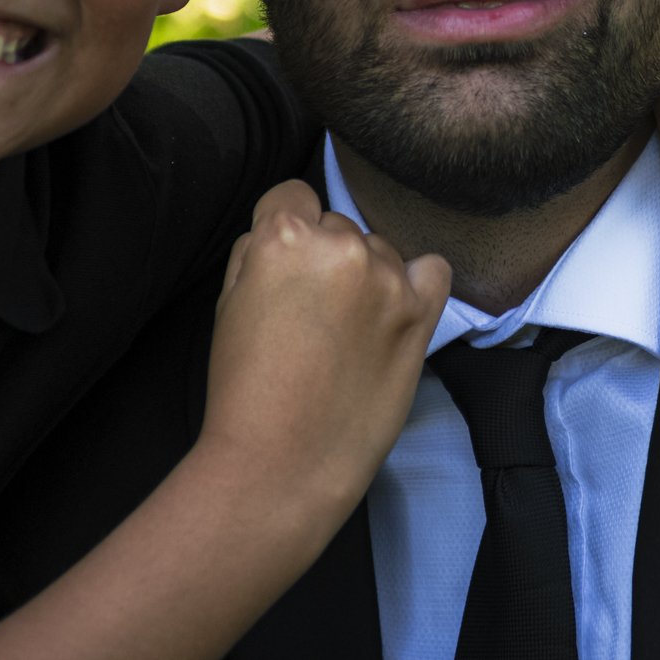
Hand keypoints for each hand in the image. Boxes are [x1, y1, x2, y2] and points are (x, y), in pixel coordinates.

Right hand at [201, 182, 450, 506]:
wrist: (281, 464)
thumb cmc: (244, 390)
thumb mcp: (227, 303)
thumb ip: (256, 253)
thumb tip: (280, 232)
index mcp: (284, 238)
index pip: (290, 195)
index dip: (283, 228)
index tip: (283, 266)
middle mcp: (341, 246)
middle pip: (336, 224)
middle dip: (324, 257)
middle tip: (312, 312)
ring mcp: (387, 278)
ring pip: (378, 248)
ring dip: (366, 275)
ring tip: (346, 330)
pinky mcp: (420, 313)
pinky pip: (432, 269)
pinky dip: (416, 282)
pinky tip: (395, 310)